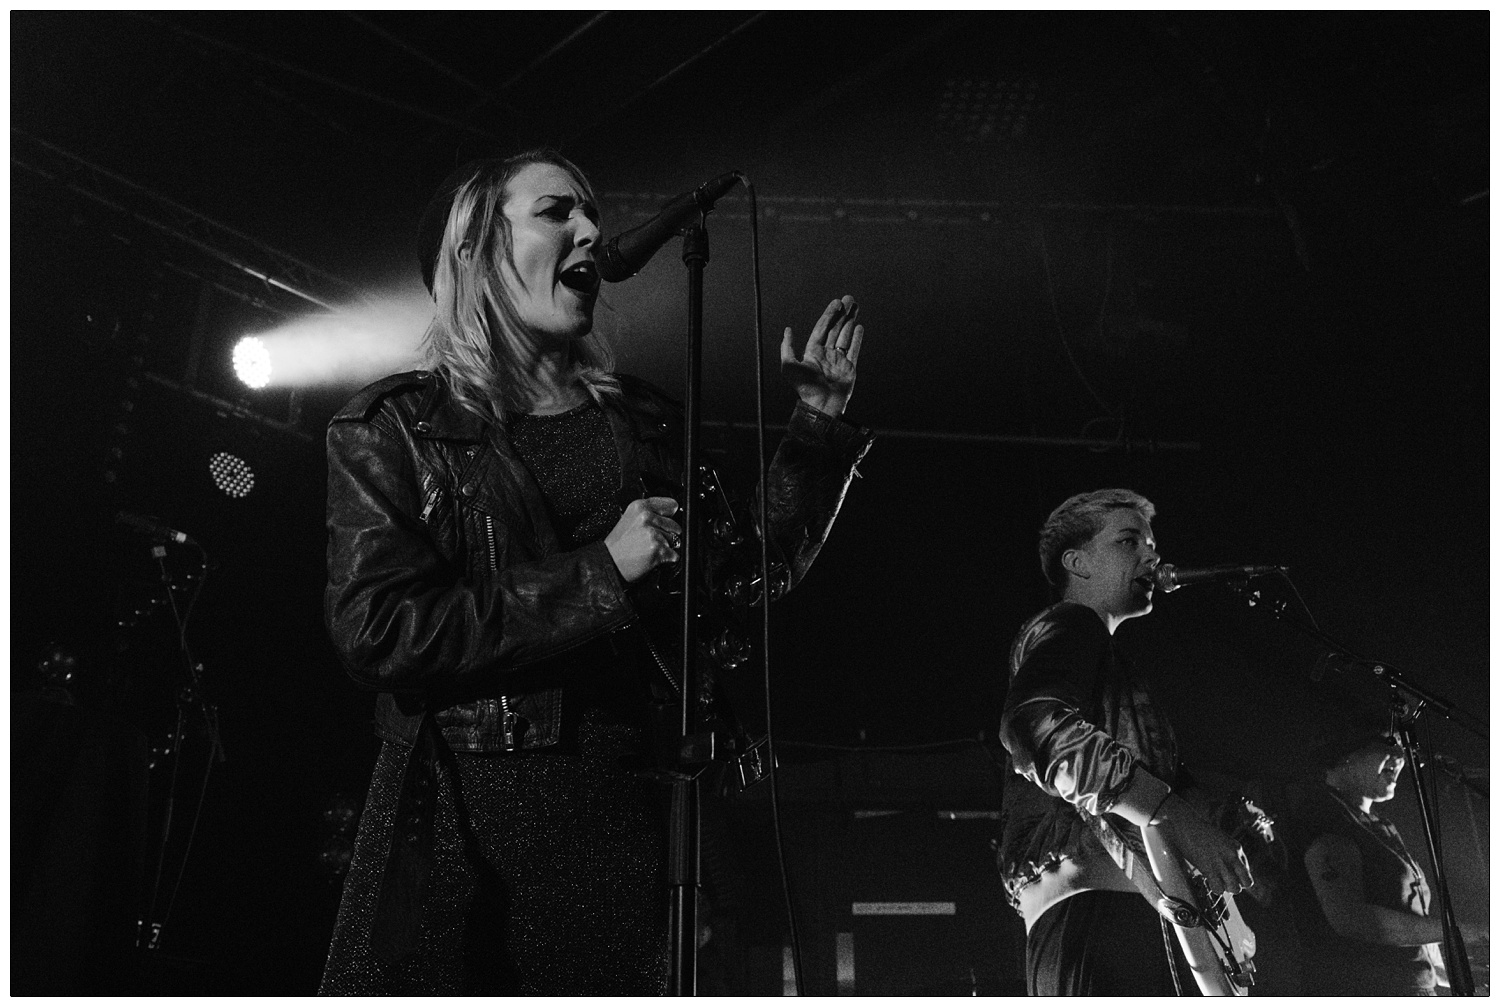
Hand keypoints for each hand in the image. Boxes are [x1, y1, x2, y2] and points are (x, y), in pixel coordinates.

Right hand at [605, 497, 680, 583]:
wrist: (609, 563)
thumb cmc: (618, 546)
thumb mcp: (629, 519)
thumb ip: (650, 513)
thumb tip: (675, 512)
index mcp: (640, 506)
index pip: (672, 505)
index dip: (669, 516)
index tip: (663, 522)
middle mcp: (647, 517)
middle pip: (675, 525)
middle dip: (667, 535)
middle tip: (649, 541)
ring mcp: (653, 533)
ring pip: (676, 541)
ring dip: (666, 548)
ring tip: (648, 549)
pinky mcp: (658, 549)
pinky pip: (674, 555)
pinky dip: (667, 559)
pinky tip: (651, 558)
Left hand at [781, 294, 864, 415]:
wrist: (822, 406)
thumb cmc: (804, 388)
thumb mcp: (789, 366)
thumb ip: (787, 347)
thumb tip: (788, 329)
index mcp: (813, 352)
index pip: (822, 328)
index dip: (829, 315)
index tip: (836, 303)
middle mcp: (826, 354)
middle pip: (835, 329)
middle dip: (842, 314)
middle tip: (849, 299)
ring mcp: (839, 361)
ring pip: (845, 336)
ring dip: (850, 321)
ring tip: (855, 307)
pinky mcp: (849, 368)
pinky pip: (854, 350)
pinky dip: (857, 339)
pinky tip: (859, 327)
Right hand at [1157, 795, 1254, 895]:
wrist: (1186, 824)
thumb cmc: (1200, 832)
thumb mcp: (1222, 840)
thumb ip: (1229, 853)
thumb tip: (1231, 870)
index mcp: (1237, 848)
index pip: (1247, 872)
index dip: (1239, 877)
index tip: (1228, 876)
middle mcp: (1233, 856)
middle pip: (1246, 883)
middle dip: (1236, 885)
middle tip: (1225, 882)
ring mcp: (1222, 863)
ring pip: (1234, 888)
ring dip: (1226, 888)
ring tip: (1216, 881)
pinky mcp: (1209, 868)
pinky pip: (1219, 889)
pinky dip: (1214, 888)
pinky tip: (1208, 881)